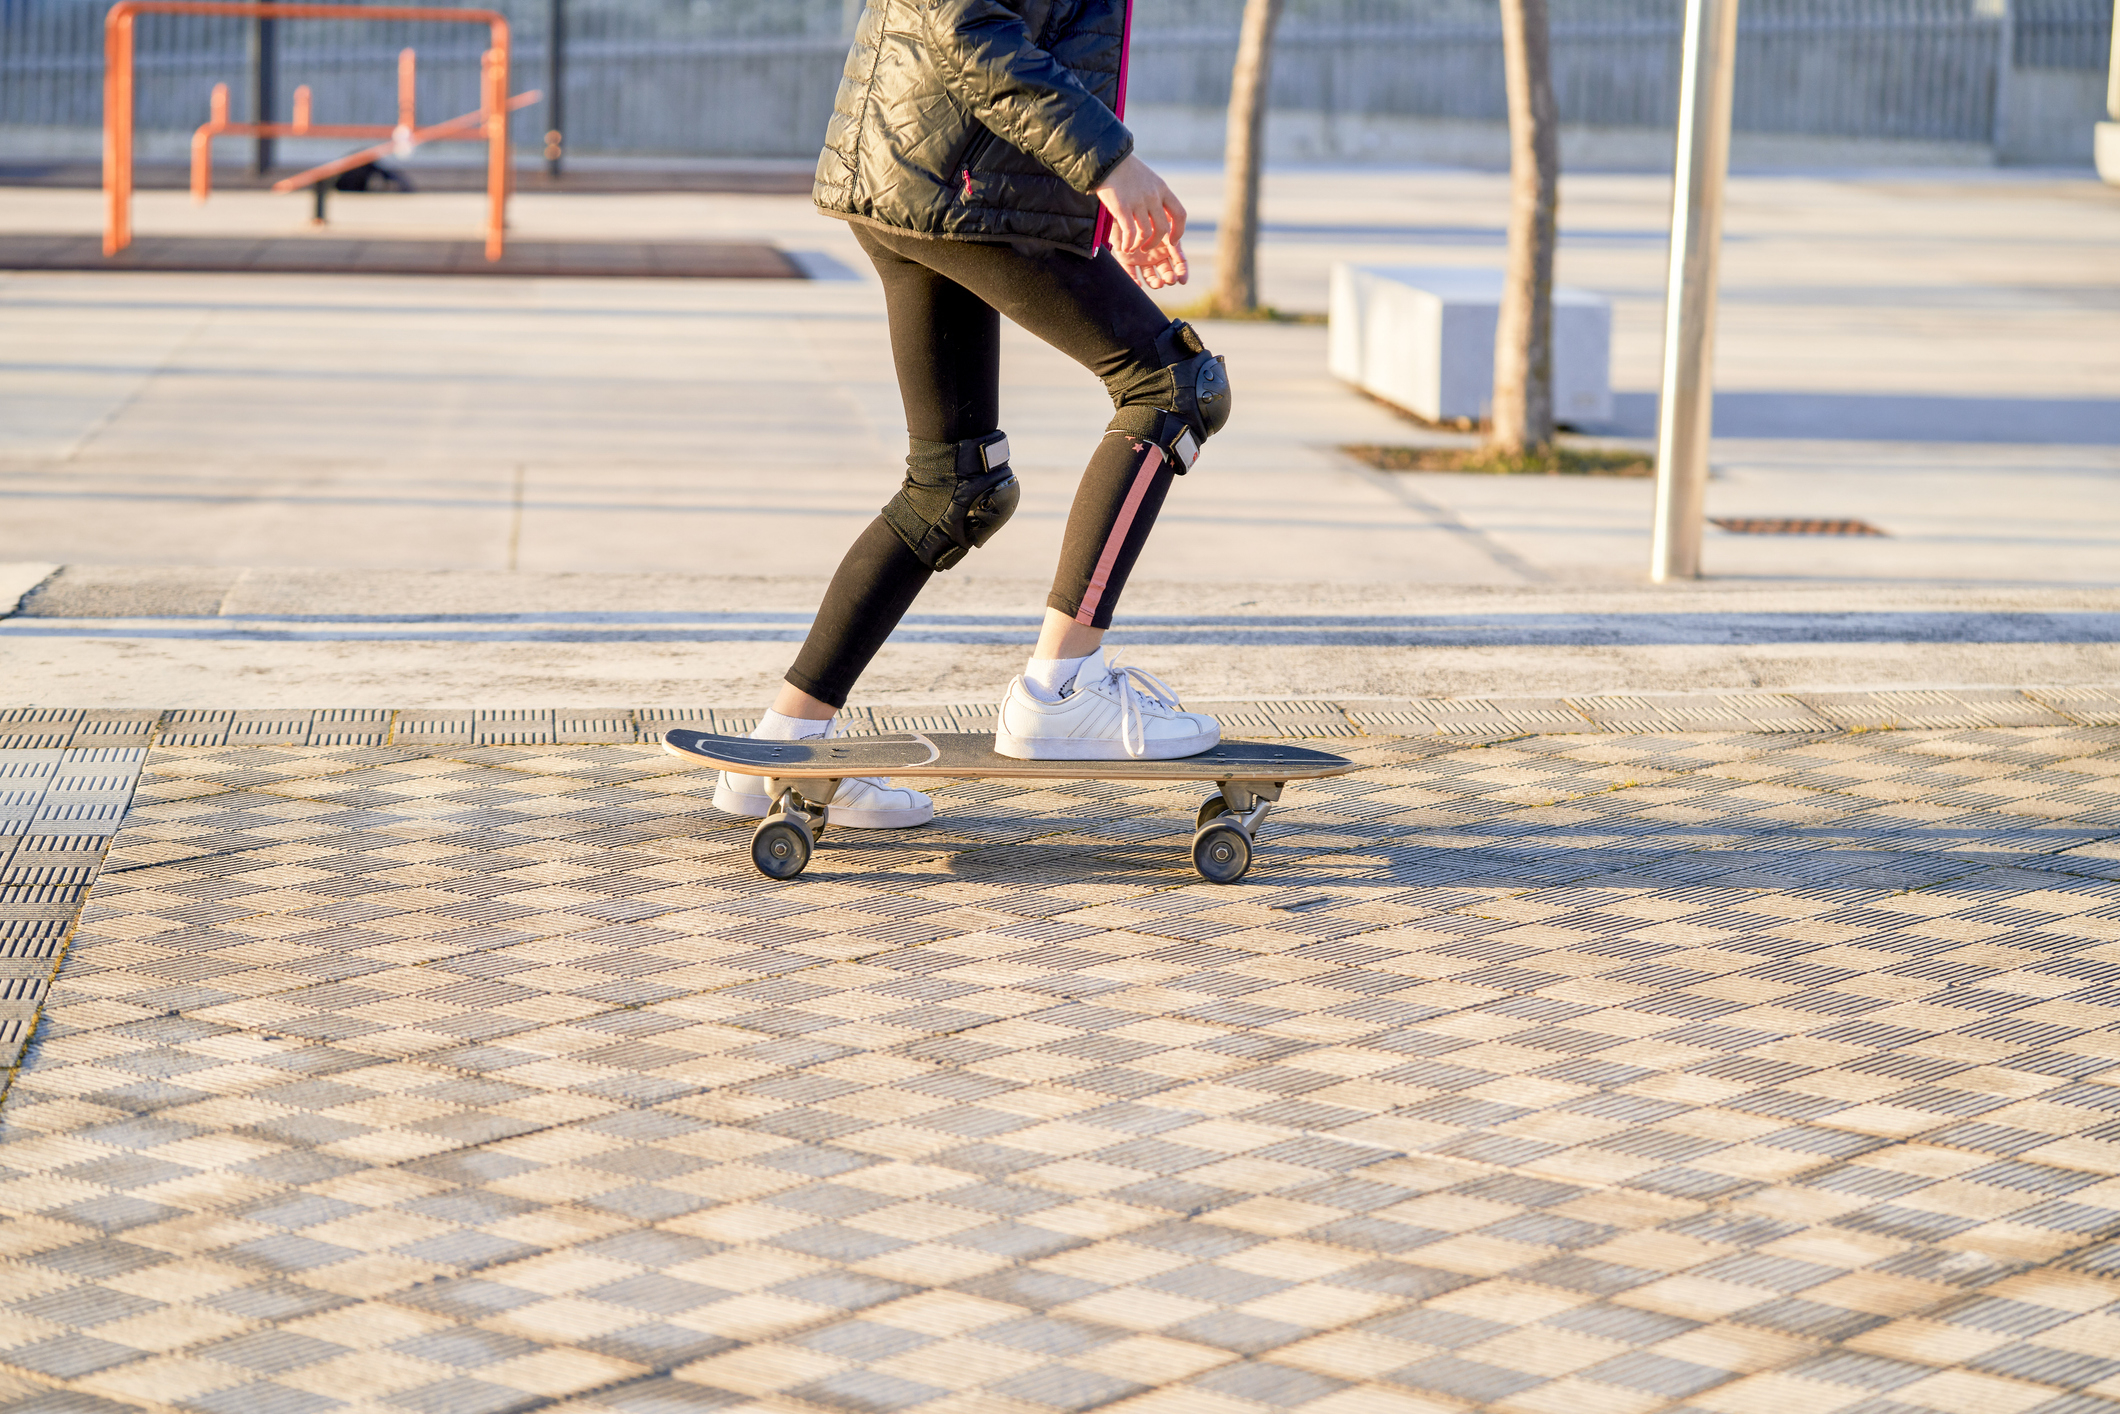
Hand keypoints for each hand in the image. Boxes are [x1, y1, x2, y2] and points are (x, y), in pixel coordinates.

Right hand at [1095, 154, 1188, 289]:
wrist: (1106, 160)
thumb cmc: (1125, 171)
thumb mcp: (1148, 180)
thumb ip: (1156, 196)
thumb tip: (1161, 215)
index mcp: (1162, 189)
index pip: (1180, 214)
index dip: (1178, 231)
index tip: (1171, 241)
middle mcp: (1153, 196)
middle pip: (1163, 228)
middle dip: (1156, 243)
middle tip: (1146, 247)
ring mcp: (1138, 202)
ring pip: (1147, 233)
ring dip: (1141, 245)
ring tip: (1133, 247)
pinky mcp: (1122, 208)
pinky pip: (1131, 233)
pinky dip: (1129, 244)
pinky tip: (1125, 247)